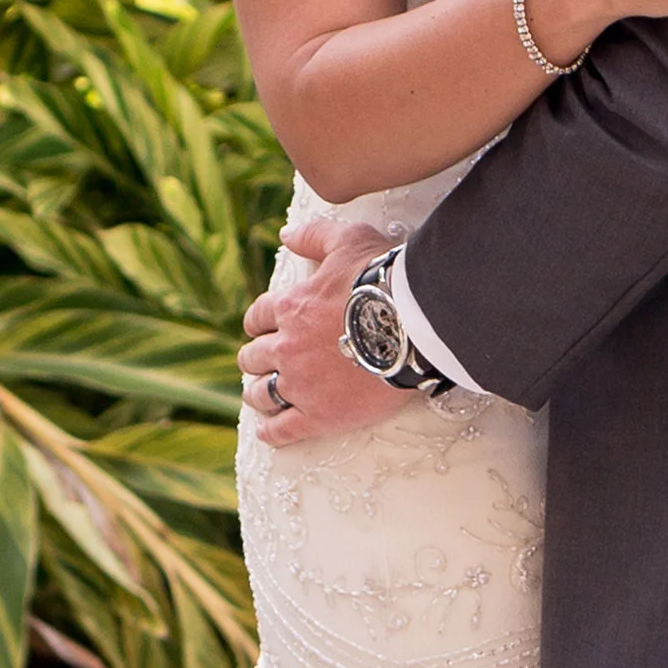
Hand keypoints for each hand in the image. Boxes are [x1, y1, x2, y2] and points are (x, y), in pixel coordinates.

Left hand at [237, 218, 411, 445]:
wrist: (414, 323)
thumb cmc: (383, 277)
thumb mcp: (348, 240)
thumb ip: (314, 235)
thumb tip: (285, 235)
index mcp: (291, 307)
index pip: (258, 317)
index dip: (260, 321)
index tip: (265, 327)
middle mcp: (287, 347)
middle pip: (253, 357)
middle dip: (256, 357)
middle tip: (264, 362)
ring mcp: (301, 384)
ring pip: (261, 394)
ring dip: (257, 393)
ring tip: (261, 395)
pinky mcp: (320, 415)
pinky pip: (283, 430)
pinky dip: (271, 431)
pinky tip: (268, 431)